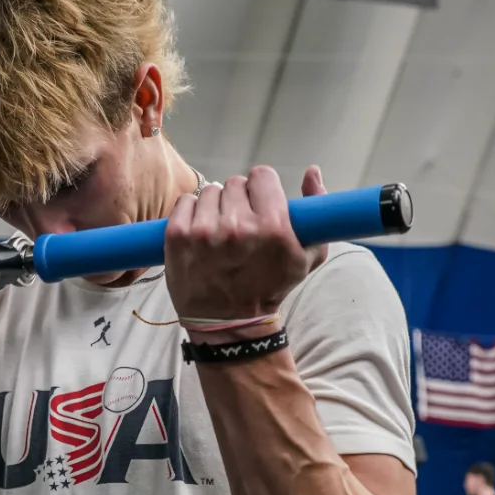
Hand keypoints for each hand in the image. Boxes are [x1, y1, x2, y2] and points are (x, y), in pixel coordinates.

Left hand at [165, 165, 327, 326]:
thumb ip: (316, 210)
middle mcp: (237, 226)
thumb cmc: (271, 288)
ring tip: (219, 233)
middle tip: (239, 225)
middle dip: (239, 200)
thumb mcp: (307, 256)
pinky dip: (191, 212)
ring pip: (210, 191)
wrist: (230, 323)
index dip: (261, 189)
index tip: (259, 204)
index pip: (261, 175)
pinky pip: (185, 201)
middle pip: (235, 183)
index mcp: (272, 227)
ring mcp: (204, 231)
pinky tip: (200, 234)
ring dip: (215, 207)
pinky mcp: (177, 237)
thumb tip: (313, 171)